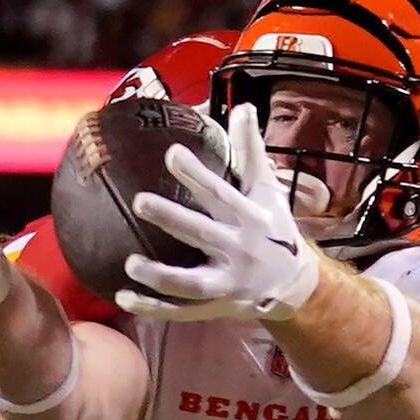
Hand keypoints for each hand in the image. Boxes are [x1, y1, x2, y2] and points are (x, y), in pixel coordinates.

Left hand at [116, 103, 318, 320]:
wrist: (295, 286)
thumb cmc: (274, 231)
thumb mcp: (268, 193)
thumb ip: (251, 152)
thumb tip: (245, 108)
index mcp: (251, 219)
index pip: (221, 194)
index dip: (197, 174)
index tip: (171, 153)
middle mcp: (240, 251)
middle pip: (203, 234)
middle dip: (173, 219)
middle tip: (140, 201)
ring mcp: (227, 283)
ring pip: (191, 282)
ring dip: (160, 275)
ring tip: (131, 263)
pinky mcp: (215, 306)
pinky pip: (181, 311)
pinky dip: (153, 307)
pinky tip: (124, 297)